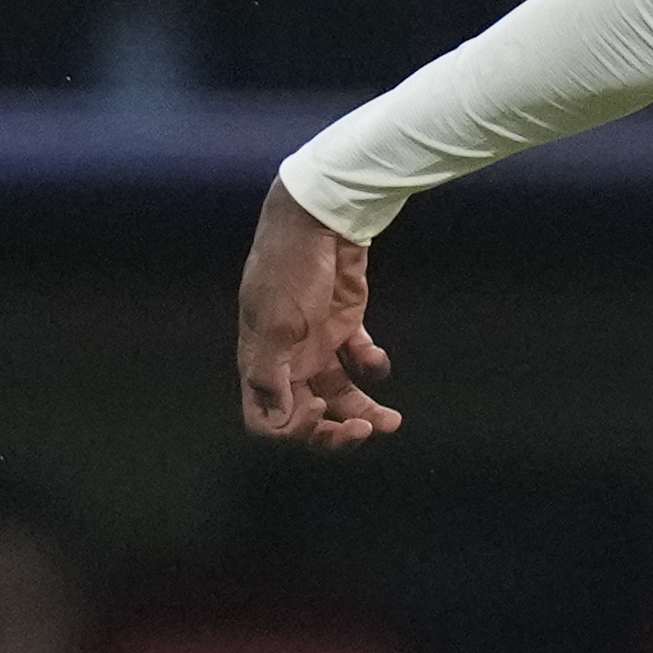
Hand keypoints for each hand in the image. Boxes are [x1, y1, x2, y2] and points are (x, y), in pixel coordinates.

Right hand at [235, 183, 402, 446]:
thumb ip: (272, 375)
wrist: (320, 221)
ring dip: (363, 411)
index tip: (319, 413)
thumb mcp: (276, 323)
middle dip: (335, 431)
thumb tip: (278, 422)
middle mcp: (287, 359)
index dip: (292, 430)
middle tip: (366, 431)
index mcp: (261, 362)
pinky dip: (371, 367)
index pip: (266, 419)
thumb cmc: (289, 269)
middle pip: (307, 415)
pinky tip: (378, 359)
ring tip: (391, 421)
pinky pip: (359, 361)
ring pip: (339, 394)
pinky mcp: (345, 326)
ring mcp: (317, 343)